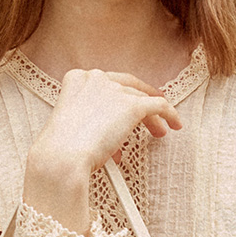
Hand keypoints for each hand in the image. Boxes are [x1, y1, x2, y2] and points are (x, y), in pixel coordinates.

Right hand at [23, 69, 181, 233]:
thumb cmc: (60, 150)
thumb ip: (90, 119)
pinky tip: (175, 124)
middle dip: (139, 103)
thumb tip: (111, 134)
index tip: (129, 102)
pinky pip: (160, 106)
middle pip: (127, 88)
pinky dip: (170, 114)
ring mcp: (115, 90)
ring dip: (153, 116)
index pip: (107, 82)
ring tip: (159, 131)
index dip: (122, 94)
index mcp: (77, 79)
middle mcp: (97, 78)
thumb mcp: (71, 125)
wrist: (62, 157)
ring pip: (143, 99)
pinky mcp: (132, 105)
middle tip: (149, 115)